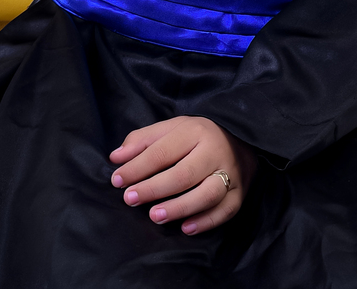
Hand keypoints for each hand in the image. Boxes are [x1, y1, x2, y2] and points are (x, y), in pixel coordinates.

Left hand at [109, 115, 256, 235]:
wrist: (241, 141)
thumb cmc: (197, 137)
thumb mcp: (171, 129)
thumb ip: (142, 140)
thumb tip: (116, 157)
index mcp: (195, 131)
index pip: (163, 151)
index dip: (137, 167)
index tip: (117, 180)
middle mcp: (215, 151)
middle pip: (184, 174)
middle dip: (154, 188)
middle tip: (130, 200)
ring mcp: (230, 174)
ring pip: (206, 194)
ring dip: (179, 208)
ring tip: (154, 216)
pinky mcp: (239, 194)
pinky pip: (224, 211)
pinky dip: (205, 222)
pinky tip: (185, 228)